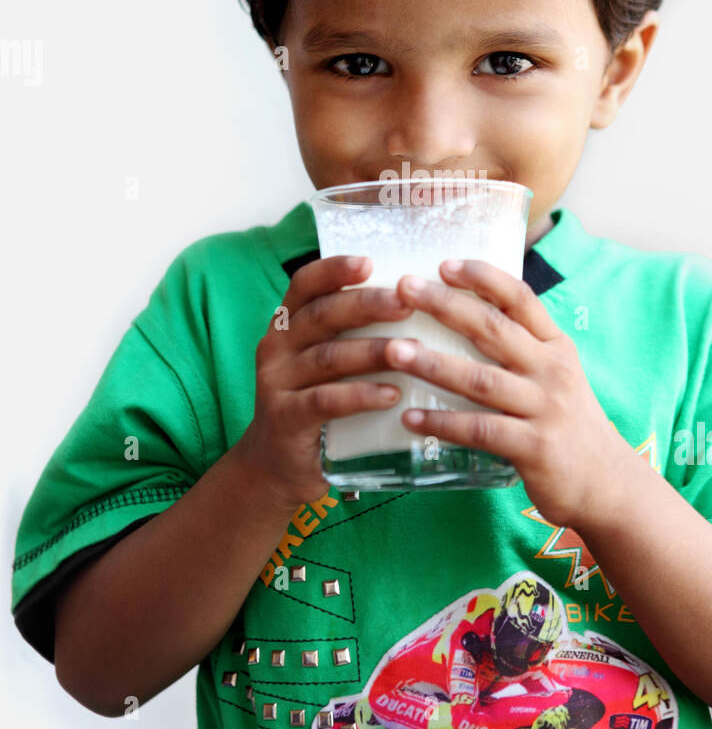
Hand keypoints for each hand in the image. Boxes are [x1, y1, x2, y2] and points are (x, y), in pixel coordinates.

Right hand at [235, 255, 415, 508]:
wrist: (276, 465)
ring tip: (411, 351)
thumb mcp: (327, 362)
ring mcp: (277, 382)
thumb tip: (418, 300)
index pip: (306, 284)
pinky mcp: (286, 418)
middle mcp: (278, 346)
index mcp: (289, 324)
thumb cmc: (317, 402)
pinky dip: (359, 395)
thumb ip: (354, 333)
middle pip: (322, 316)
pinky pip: (325, 401)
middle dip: (367, 305)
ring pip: (328, 357)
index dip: (335, 270)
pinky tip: (391, 395)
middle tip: (407, 301)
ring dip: (372, 351)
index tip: (371, 262)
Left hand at [383, 259, 622, 530]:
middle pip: (493, 329)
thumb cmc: (569, 426)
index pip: (520, 298)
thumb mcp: (556, 376)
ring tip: (393, 351)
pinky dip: (442, 423)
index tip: (443, 264)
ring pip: (480, 379)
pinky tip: (410, 419)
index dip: (483, 277)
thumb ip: (522, 349)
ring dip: (433, 363)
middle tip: (403, 289)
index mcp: (556, 346)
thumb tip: (467, 316)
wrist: (608, 484)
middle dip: (445, 305)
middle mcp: (552, 371)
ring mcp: (545, 409)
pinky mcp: (534, 448)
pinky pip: (480, 430)